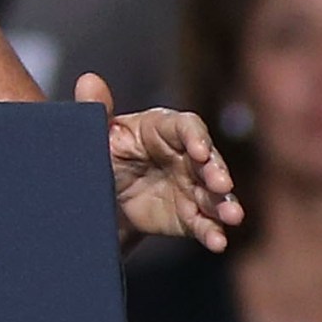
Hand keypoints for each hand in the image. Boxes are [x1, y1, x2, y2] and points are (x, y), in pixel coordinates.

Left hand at [83, 74, 242, 251]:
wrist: (97, 196)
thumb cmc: (99, 154)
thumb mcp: (94, 135)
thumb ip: (96, 110)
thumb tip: (89, 79)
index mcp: (162, 128)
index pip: (186, 127)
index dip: (195, 137)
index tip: (199, 151)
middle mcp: (184, 155)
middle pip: (208, 160)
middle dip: (217, 172)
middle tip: (222, 185)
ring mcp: (190, 185)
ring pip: (214, 193)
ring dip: (225, 204)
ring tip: (232, 217)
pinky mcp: (189, 214)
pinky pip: (204, 223)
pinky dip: (212, 232)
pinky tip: (218, 242)